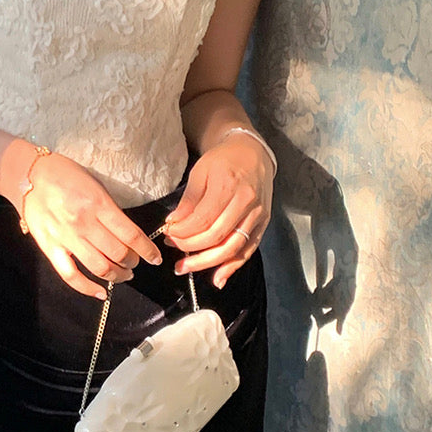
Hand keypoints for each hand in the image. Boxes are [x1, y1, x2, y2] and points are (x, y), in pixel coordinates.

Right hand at [19, 152, 162, 298]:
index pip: (131, 235)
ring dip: (117, 275)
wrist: (29, 175)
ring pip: (99, 267)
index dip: (147, 250)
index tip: (155, 257)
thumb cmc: (65, 175)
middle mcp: (84, 224)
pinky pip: (71, 275)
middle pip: (118, 253)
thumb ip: (110, 210)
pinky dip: (88, 288)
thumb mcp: (95, 185)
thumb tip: (127, 234)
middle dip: (132, 262)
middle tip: (135, 262)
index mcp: (98, 205)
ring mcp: (66, 238)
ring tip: (124, 274)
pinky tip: (101, 293)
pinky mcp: (50, 248)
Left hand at [163, 135, 273, 288]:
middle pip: (217, 237)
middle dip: (191, 249)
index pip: (202, 220)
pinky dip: (233, 267)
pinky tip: (217, 279)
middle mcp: (246, 203)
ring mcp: (257, 215)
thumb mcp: (200, 172)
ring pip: (232, 248)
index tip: (168, 235)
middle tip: (173, 251)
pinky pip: (248, 251)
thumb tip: (173, 224)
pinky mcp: (263, 224)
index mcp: (229, 186)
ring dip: (207, 263)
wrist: (252, 153)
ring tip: (185, 268)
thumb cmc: (223, 160)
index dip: (183, 232)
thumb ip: (189, 201)